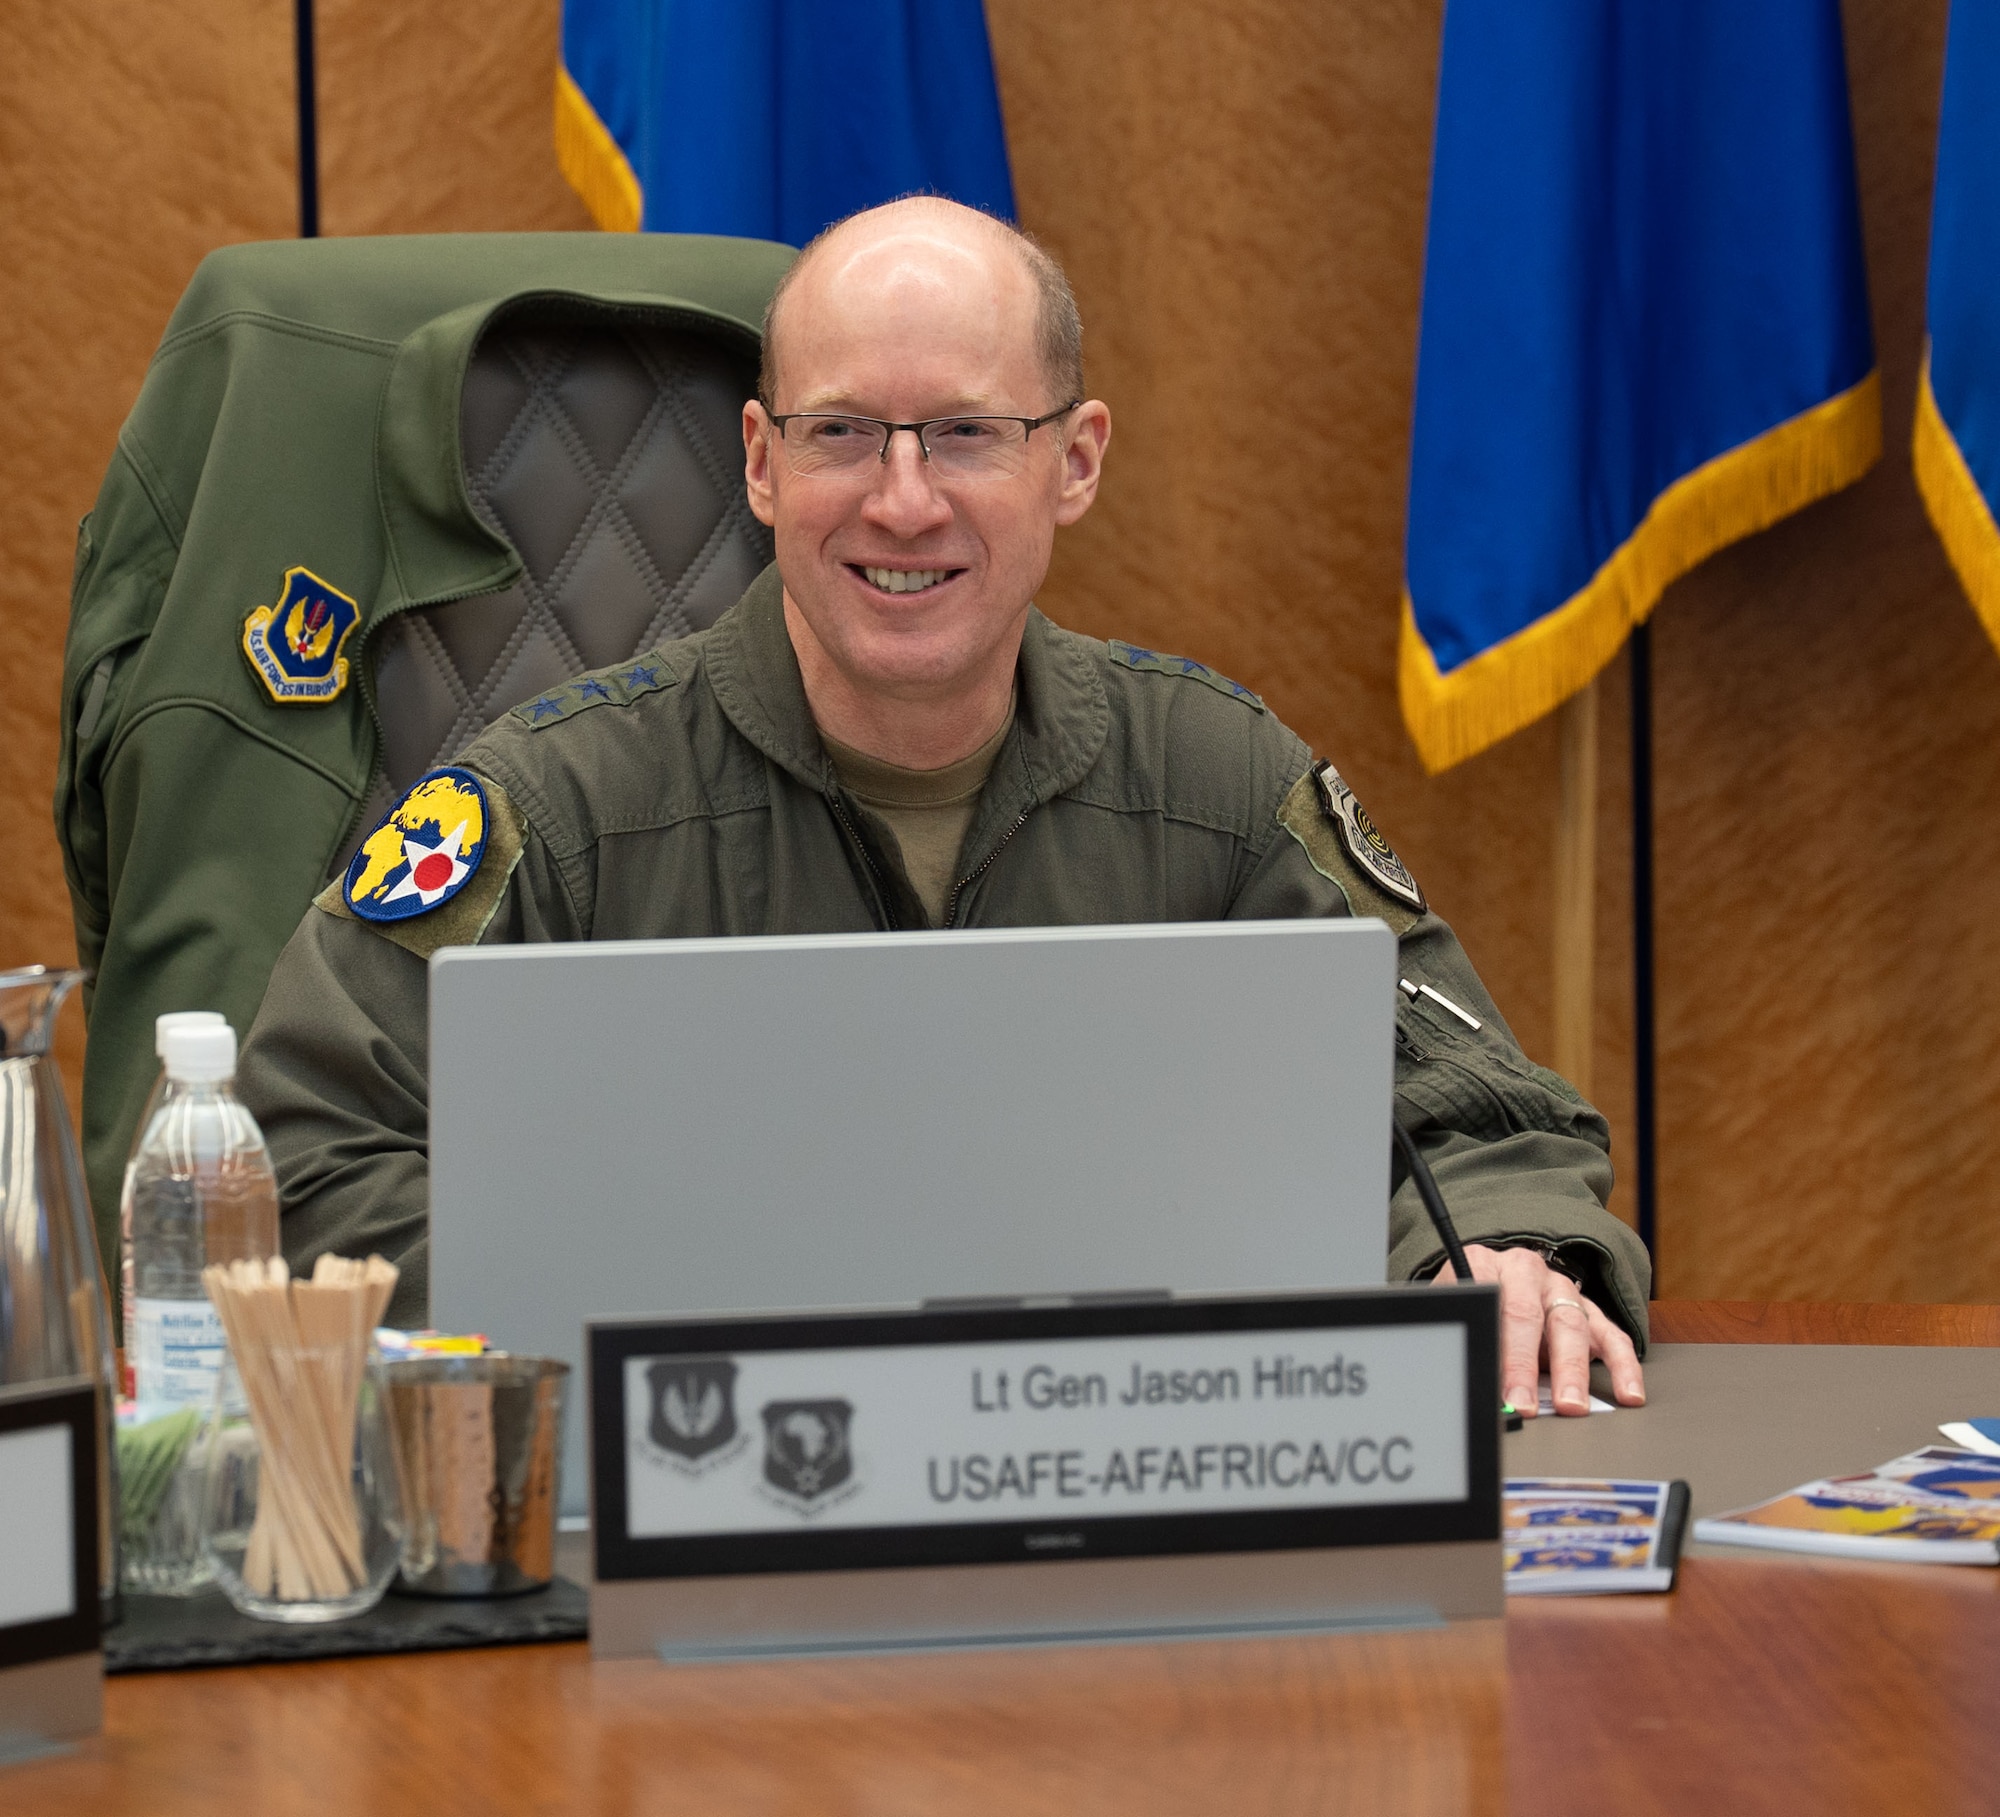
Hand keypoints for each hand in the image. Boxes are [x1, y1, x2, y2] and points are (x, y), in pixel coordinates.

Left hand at [1438, 1243, 1644, 1417]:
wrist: (1496, 1279)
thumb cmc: (1474, 1301)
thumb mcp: (1459, 1312)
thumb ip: (1466, 1334)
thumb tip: (1464, 1379)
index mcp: (1485, 1265)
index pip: (1487, 1302)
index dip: (1491, 1346)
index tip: (1492, 1384)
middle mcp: (1526, 1272)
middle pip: (1528, 1315)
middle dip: (1525, 1366)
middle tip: (1524, 1404)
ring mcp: (1561, 1289)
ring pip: (1571, 1325)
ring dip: (1571, 1371)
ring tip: (1570, 1405)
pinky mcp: (1589, 1310)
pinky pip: (1611, 1336)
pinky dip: (1622, 1366)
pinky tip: (1628, 1393)